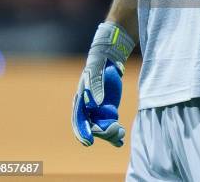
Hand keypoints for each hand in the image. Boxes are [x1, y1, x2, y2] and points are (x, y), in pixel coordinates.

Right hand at [72, 22, 134, 146]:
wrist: (109, 58)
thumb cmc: (99, 63)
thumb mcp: (96, 71)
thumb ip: (95, 86)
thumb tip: (95, 104)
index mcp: (80, 100)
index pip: (78, 119)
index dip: (82, 132)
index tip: (89, 142)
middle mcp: (87, 108)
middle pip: (92, 127)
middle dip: (102, 132)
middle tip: (116, 131)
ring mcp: (97, 110)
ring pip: (101, 128)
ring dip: (110, 133)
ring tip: (121, 134)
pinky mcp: (107, 110)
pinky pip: (109, 124)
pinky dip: (114, 133)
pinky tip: (120, 141)